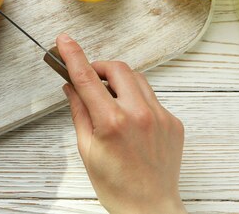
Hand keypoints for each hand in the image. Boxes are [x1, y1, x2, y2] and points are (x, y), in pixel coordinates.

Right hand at [57, 34, 186, 213]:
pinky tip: (130, 118)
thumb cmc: (116, 186)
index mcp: (112, 123)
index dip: (73, 55)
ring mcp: (160, 117)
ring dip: (119, 81)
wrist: (149, 208)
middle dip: (100, 67)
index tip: (64, 41)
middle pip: (118, 68)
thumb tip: (71, 88)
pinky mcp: (173, 122)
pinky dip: (136, 99)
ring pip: (138, 78)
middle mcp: (139, 115)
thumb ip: (79, 113)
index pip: (88, 79)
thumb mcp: (87, 149)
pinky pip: (152, 97)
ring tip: (110, 100)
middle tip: (90, 78)